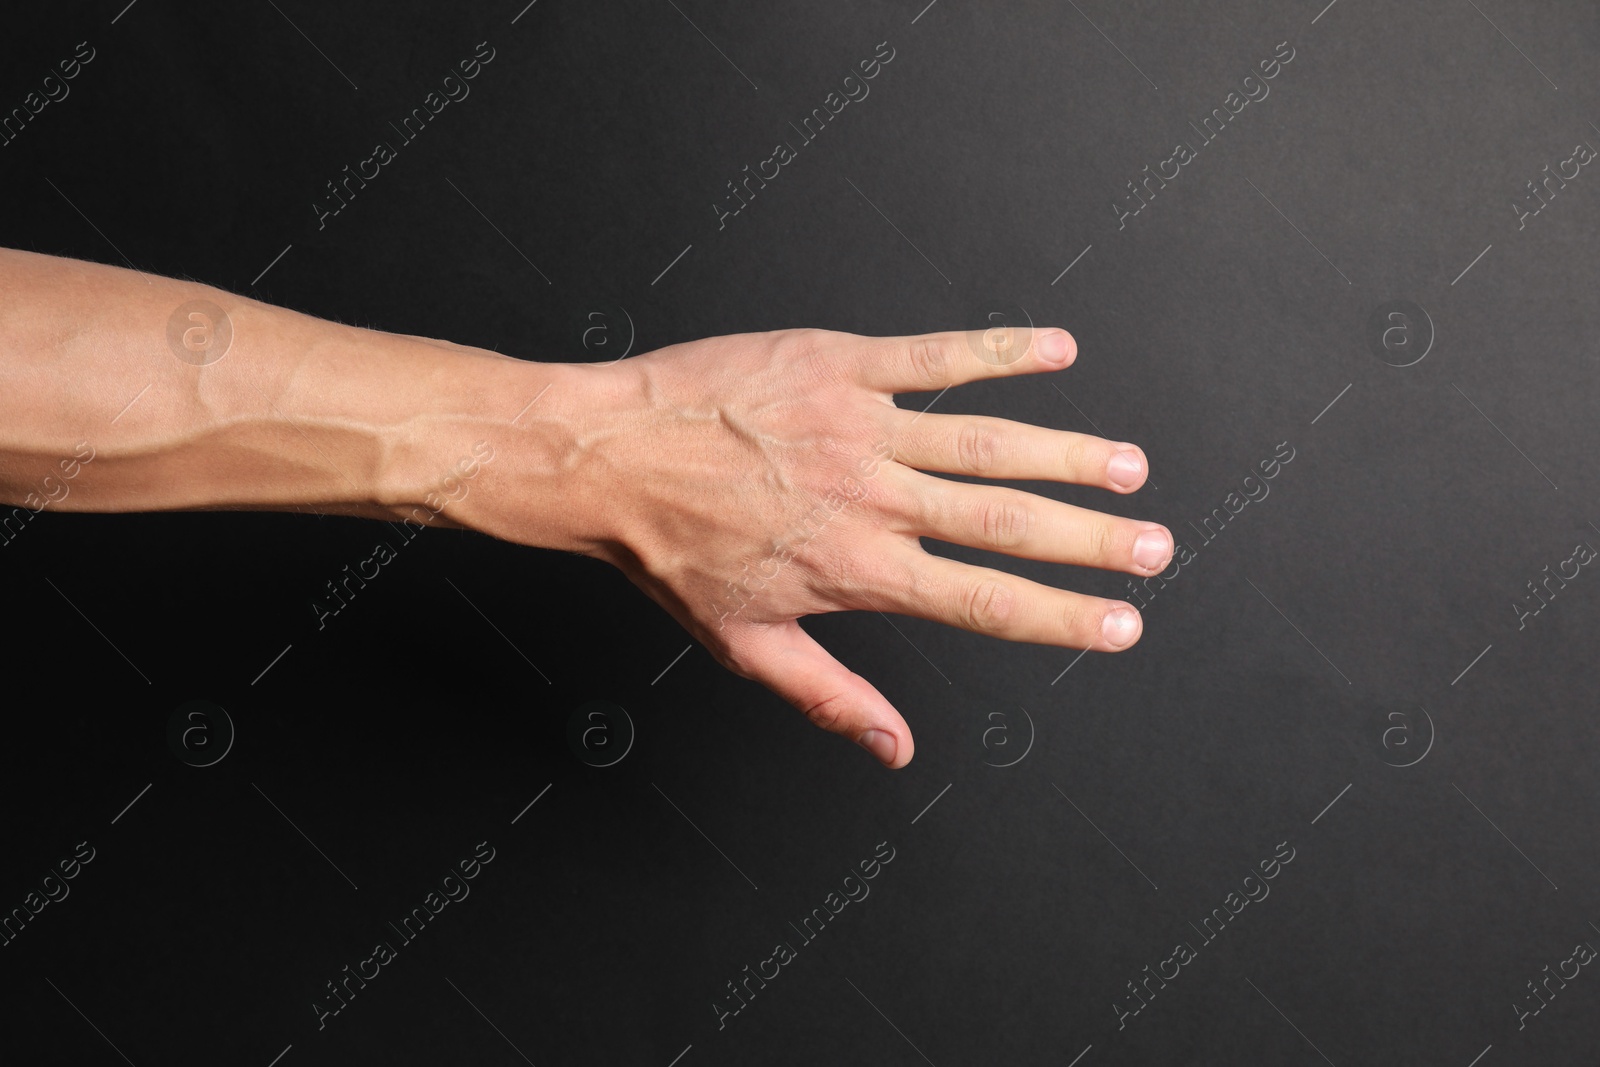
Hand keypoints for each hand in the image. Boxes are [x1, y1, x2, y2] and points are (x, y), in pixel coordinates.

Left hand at [465, 326, 1170, 769]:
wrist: (607, 457)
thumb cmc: (671, 553)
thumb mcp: (746, 645)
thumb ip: (830, 696)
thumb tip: (897, 750)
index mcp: (860, 572)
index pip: (986, 602)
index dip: (1064, 616)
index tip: (1123, 623)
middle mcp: (874, 499)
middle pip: (1008, 523)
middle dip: (1093, 538)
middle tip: (1154, 546)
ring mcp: (862, 425)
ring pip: (989, 440)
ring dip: (1069, 453)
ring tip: (1129, 467)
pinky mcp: (841, 362)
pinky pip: (937, 355)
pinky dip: (1002, 351)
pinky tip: (1057, 352)